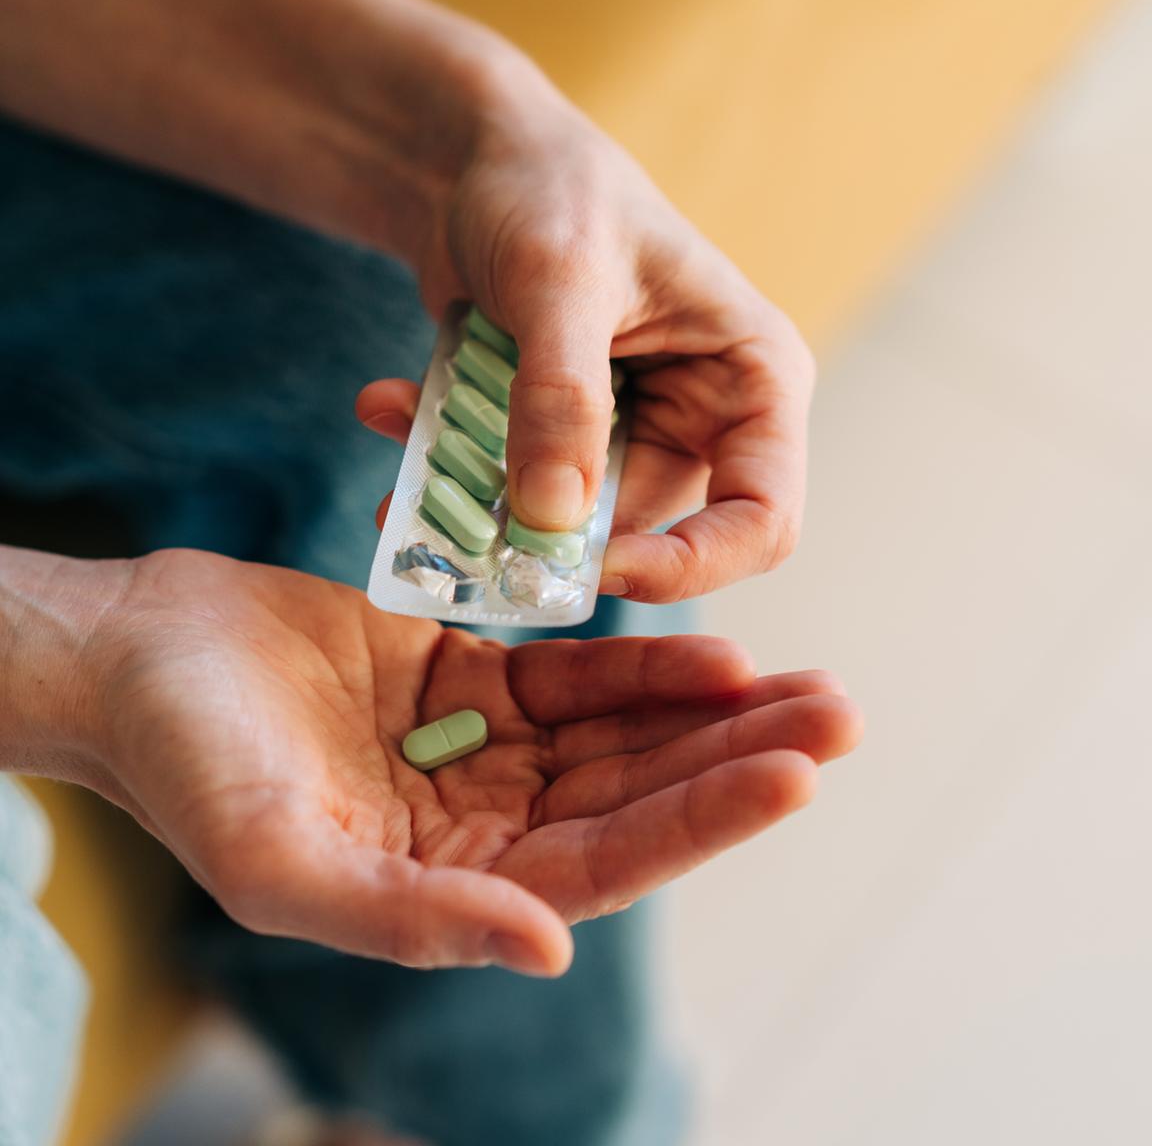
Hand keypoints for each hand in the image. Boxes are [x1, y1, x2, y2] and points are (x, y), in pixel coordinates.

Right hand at [18, 548, 858, 975]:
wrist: (139, 656)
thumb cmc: (186, 767)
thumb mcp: (279, 860)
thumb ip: (409, 919)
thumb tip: (547, 954)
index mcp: (447, 889)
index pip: (603, 862)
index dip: (699, 821)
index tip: (792, 775)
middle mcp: (480, 826)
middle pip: (636, 794)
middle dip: (739, 760)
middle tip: (842, 717)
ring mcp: (481, 749)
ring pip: (621, 734)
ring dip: (713, 711)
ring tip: (808, 685)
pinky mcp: (469, 676)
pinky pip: (573, 673)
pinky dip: (642, 663)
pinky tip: (714, 652)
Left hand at [356, 59, 815, 603]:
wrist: (471, 160)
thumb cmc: (548, 187)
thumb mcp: (559, 282)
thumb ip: (561, 399)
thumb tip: (550, 520)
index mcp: (751, 378)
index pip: (762, 517)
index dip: (691, 565)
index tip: (592, 568)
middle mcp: (702, 418)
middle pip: (648, 533)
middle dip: (549, 542)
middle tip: (457, 531)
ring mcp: (628, 433)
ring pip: (564, 523)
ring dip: (479, 500)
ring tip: (402, 430)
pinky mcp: (560, 439)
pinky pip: (511, 490)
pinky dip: (448, 466)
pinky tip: (392, 405)